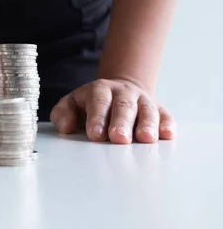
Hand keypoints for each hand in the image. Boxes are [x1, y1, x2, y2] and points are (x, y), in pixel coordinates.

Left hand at [49, 78, 175, 143]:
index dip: (97, 118)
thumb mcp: (71, 104)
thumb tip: (66, 127)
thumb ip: (63, 114)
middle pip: (123, 106)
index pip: (98, 103)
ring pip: (147, 111)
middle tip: (118, 138)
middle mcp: (123, 93)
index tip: (95, 134)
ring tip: (145, 138)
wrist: (119, 90)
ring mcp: (143, 101)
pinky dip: (167, 125)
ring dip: (147, 124)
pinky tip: (166, 135)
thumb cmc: (91, 105)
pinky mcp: (159, 110)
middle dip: (121, 122)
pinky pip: (165, 116)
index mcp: (100, 91)